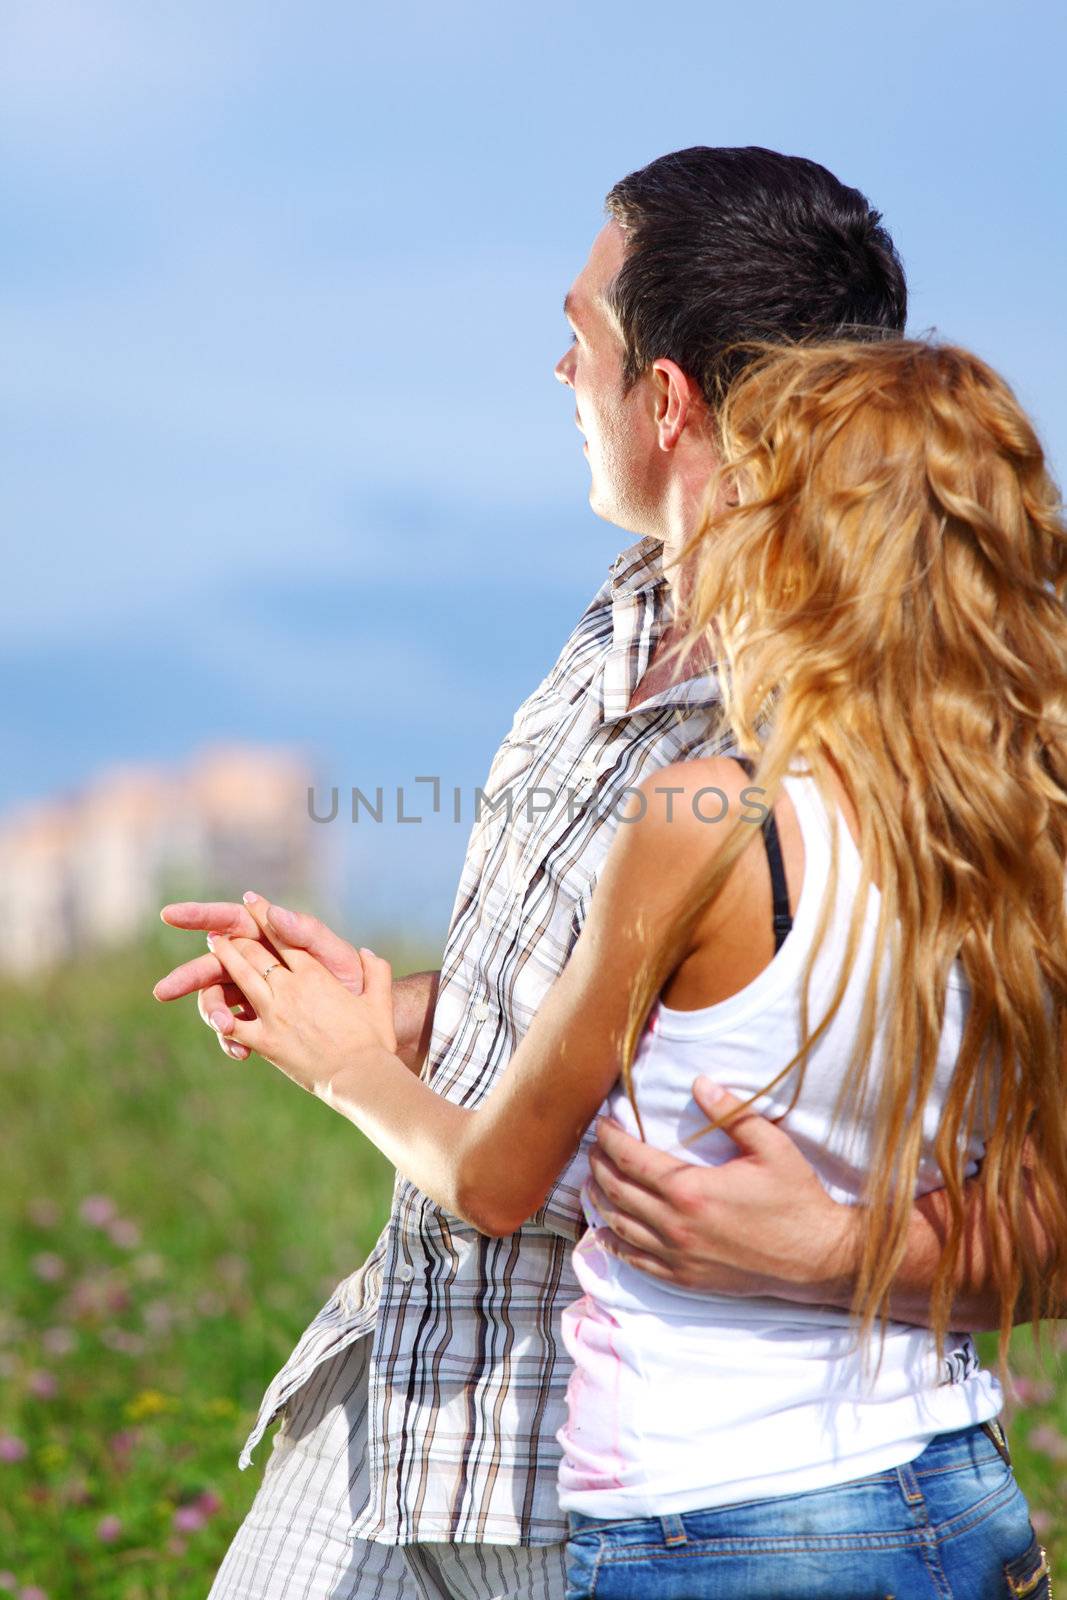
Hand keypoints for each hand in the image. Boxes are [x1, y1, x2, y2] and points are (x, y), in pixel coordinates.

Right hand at [153, 894, 366, 1061]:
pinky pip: (231, 1029)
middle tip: (164, 991)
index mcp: (269, 938)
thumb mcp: (334, 954)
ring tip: (223, 1027)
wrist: (366, 1021)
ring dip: (213, 1012)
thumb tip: (273, 910)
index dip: (198, 914)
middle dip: (185, 977)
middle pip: (210, 965)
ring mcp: (252, 993)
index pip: (229, 919)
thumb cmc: (350, 979)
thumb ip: (306, 932)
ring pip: (216, 998)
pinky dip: (230, 1038)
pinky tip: (239, 1051)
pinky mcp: (256, 1023)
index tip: (169, 914)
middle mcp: (255, 964)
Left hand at [204, 895, 397, 1098]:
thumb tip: (366, 951)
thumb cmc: (374, 1039)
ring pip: (240, 977)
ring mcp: (274, 1013)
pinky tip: (212, 1007)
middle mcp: (290, 987)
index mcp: (315, 974)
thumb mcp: (379, 999)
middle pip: (254, 951)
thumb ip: (375, 970)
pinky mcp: (265, 1041)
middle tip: (222, 926)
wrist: (360, 1075)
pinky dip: (222, 1016)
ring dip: (224, 957)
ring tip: (213, 944)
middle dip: (237, 935)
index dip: (265, 916)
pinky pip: (235, 1025)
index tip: (250, 901)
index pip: (284, 937)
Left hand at [585, 1078, 854, 1300]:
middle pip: (618, 1191)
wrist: (817, 1258)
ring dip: (601, 1202)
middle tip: (594, 1149)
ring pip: (620, 1227)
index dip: (610, 1139)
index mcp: (690, 1189)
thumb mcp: (770, 1147)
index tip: (601, 1124)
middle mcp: (676, 1225)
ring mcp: (679, 1256)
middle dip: (599, 1166)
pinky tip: (608, 1232)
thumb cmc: (796, 1200)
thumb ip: (732, 1113)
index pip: (631, 1159)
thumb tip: (699, 1082)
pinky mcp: (687, 1278)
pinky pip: (638, 1262)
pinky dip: (616, 1244)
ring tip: (593, 1183)